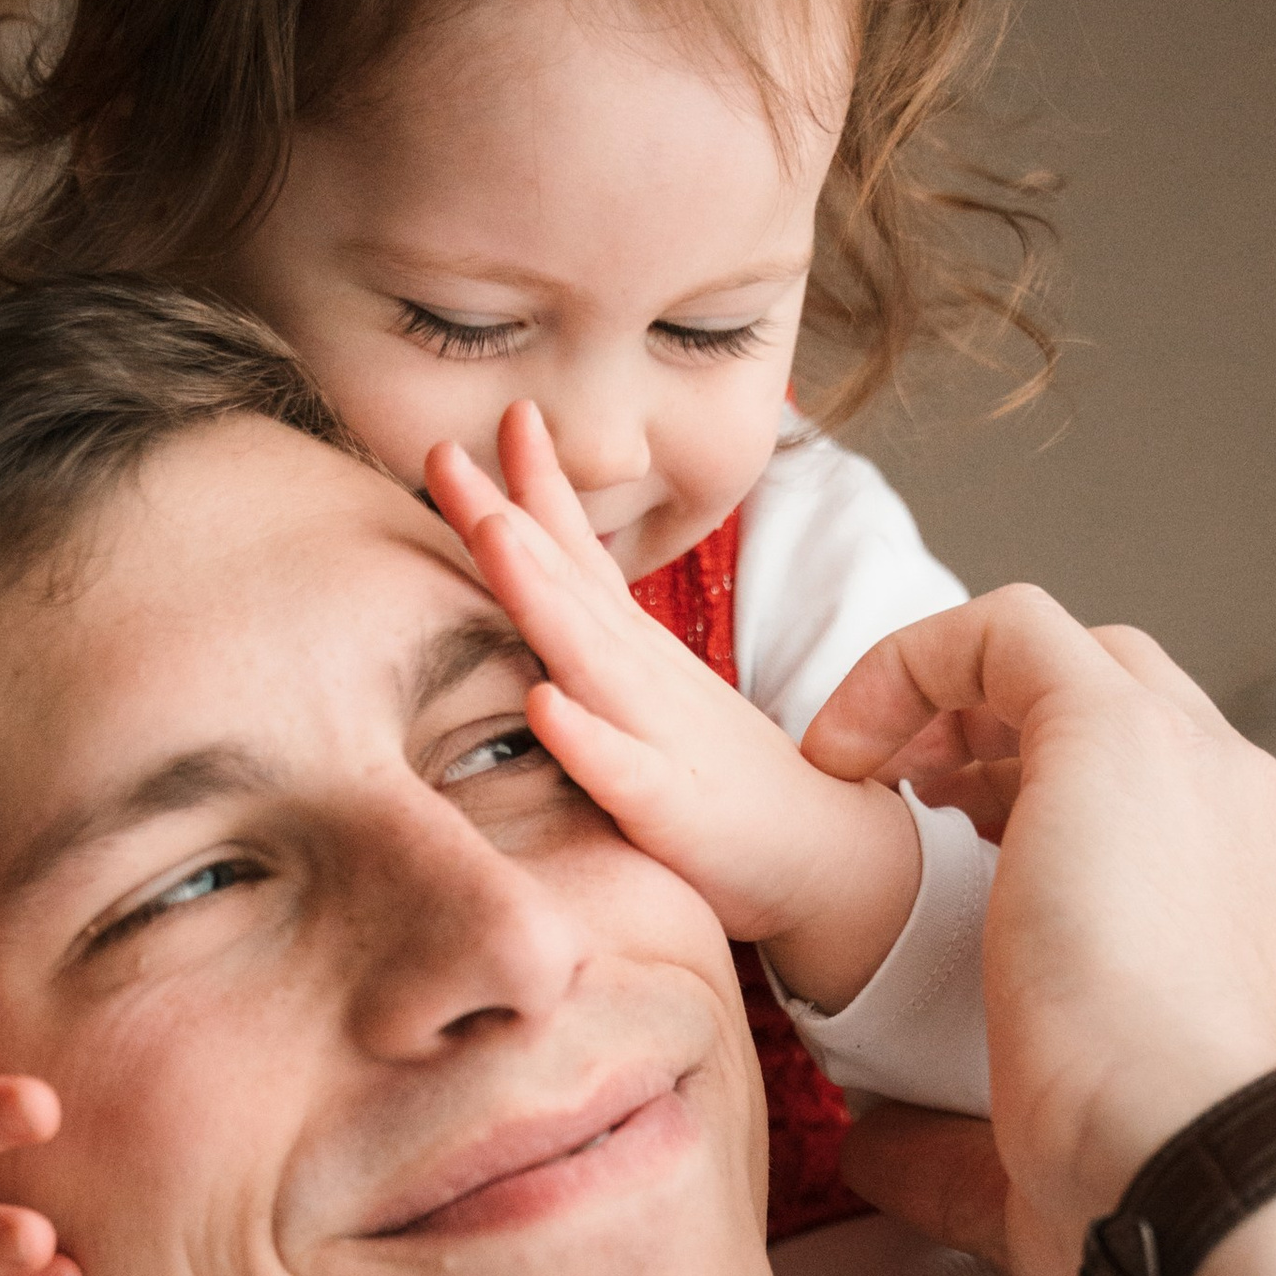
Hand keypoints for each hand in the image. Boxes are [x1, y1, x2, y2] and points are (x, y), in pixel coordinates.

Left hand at [425, 403, 924, 1012]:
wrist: (830, 862)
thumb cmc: (726, 791)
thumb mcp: (652, 705)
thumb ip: (596, 658)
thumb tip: (535, 610)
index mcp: (634, 657)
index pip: (580, 557)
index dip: (535, 488)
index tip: (500, 413)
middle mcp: (645, 679)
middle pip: (567, 586)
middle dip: (507, 515)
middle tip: (445, 450)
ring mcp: (661, 738)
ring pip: (589, 657)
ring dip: (539, 592)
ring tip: (491, 531)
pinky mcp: (673, 812)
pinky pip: (623, 772)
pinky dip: (582, 738)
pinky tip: (542, 706)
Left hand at [806, 589, 1275, 1275]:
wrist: (1218, 1182)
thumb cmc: (1157, 1210)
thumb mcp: (1051, 1187)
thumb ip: (961, 1157)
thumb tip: (875, 1148)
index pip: (1183, 825)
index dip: (1064, 825)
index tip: (967, 866)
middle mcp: (1263, 831)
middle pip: (1145, 723)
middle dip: (1024, 748)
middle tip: (923, 813)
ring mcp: (1207, 774)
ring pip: (1089, 667)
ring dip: (974, 705)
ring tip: (876, 772)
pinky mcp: (1118, 738)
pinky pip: (1010, 632)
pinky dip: (918, 661)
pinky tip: (843, 747)